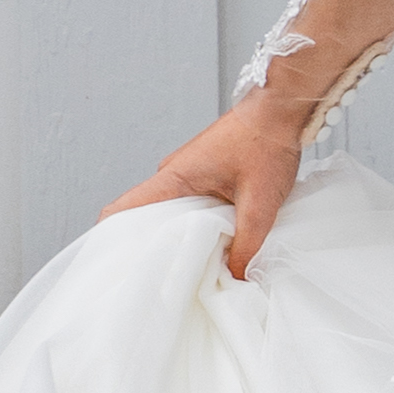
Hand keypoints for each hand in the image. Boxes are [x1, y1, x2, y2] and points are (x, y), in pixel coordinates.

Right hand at [107, 90, 306, 281]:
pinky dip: (195, 227)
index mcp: (173, 178)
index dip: (111, 241)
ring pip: (170, 215)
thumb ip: (246, 245)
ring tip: (188, 270)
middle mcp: (172, 176)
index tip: (117, 270)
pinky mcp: (203, 177)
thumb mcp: (260, 204)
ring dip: (178, 239)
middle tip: (161, 282)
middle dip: (150, 250)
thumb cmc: (267, 144)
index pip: (122, 210)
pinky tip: (211, 247)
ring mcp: (187, 176)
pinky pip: (188, 208)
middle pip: (144, 220)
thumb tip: (234, 278)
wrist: (282, 110)